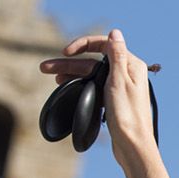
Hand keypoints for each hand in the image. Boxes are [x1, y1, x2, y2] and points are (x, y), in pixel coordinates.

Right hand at [38, 28, 158, 169]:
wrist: (133, 146)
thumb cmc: (128, 115)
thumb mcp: (119, 81)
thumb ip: (116, 55)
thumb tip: (115, 32)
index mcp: (131, 65)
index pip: (104, 45)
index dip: (83, 45)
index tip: (66, 51)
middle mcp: (127, 74)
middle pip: (93, 62)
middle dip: (70, 64)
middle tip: (45, 68)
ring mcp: (120, 88)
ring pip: (92, 76)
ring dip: (72, 75)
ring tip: (52, 78)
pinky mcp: (114, 101)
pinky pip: (94, 88)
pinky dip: (81, 86)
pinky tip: (68, 88)